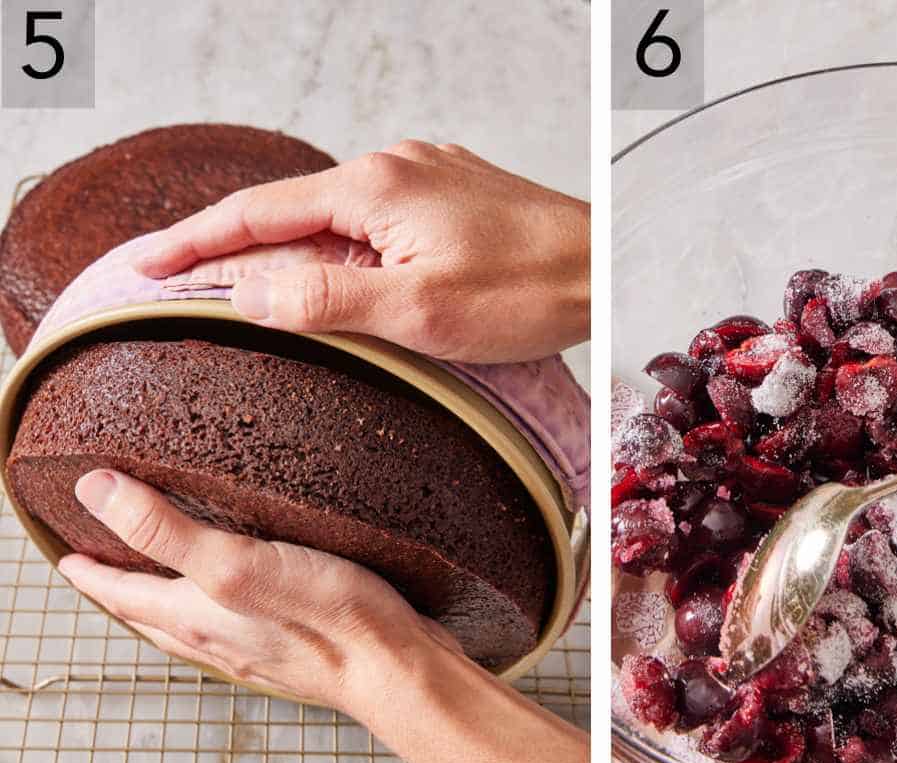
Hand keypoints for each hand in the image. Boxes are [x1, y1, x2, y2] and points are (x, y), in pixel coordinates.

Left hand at [57, 469, 458, 711]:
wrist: (397, 669)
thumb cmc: (328, 619)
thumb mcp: (238, 563)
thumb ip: (165, 531)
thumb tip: (95, 492)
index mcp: (195, 618)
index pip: (122, 595)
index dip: (91, 573)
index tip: (68, 557)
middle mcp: (220, 640)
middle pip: (153, 617)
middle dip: (125, 591)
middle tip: (109, 567)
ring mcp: (259, 649)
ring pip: (195, 626)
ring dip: (169, 605)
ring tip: (169, 580)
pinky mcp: (297, 646)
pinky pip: (239, 628)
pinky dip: (222, 610)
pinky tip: (251, 596)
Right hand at [133, 141, 589, 363]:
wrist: (602, 268)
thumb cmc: (526, 290)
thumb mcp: (419, 312)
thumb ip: (329, 301)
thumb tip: (251, 295)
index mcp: (373, 188)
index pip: (257, 212)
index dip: (194, 240)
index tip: (145, 263)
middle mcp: (393, 167)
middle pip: (292, 210)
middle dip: (239, 248)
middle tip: (190, 285)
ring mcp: (425, 176)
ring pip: (337, 217)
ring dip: (298, 253)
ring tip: (266, 297)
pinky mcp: (450, 194)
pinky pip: (376, 219)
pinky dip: (346, 249)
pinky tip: (348, 281)